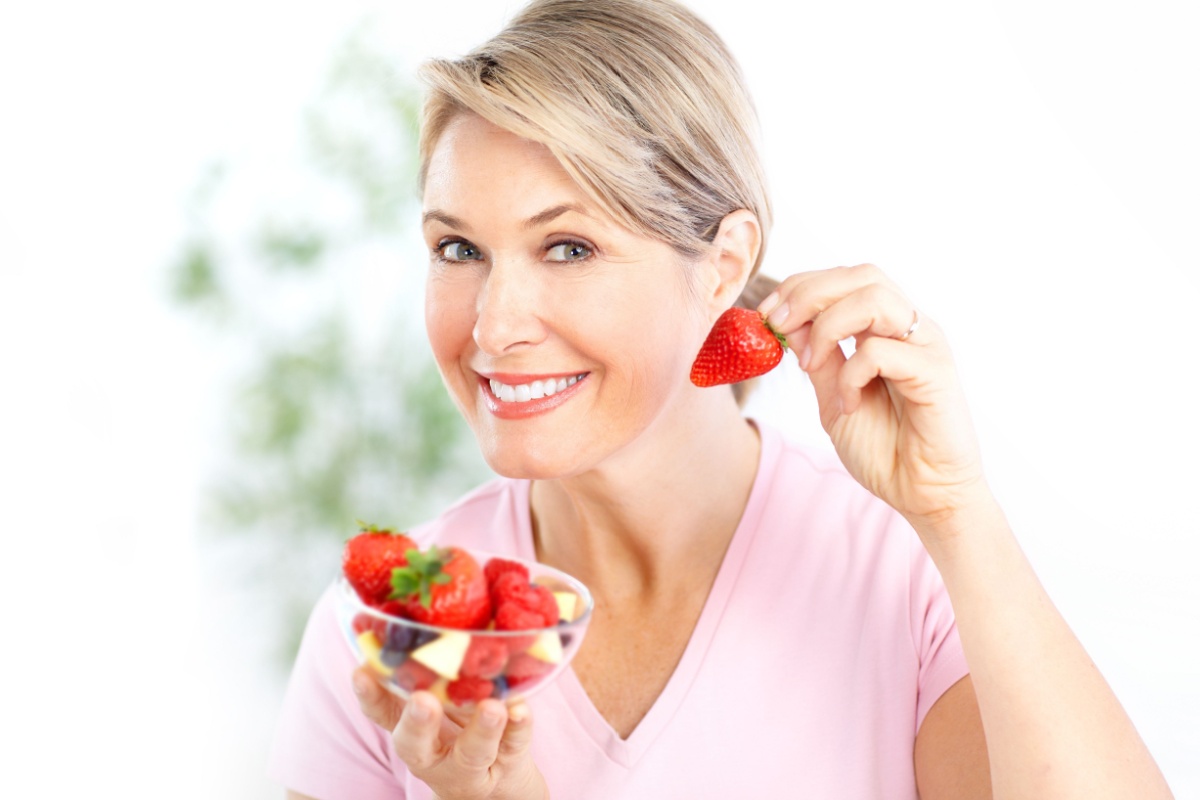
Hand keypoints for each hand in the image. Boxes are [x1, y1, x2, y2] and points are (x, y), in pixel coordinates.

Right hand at [352, 667, 547, 799]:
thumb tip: (398, 613)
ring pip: (472, 750)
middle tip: (422, 701)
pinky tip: (522, 709)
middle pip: (416, 744)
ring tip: (493, 708)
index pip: (383, 712)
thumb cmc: (457, 728)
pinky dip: (519, 726)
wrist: (497, 777)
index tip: (360, 672)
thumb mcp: (435, 703)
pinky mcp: (508, 760)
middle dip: (417, 723)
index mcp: (411, 730)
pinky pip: (514, 744)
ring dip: (481, 728)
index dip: (369, 695)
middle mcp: (433, 751)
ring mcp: (470, 760)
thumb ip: (421, 671)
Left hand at [758, 263, 991, 538]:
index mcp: (886, 328)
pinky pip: (882, 351)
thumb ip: (817, 359)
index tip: (766, 314)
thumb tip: (787, 324)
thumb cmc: (884, 448)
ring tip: (809, 363)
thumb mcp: (833, 398)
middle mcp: (910, 327)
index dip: (800, 287)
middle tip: (778, 324)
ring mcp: (926, 346)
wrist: (923, 494)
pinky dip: (852, 373)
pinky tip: (849, 403)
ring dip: (827, 325)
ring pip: (874, 297)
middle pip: (861, 274)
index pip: (845, 279)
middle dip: (809, 292)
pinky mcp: (936, 373)